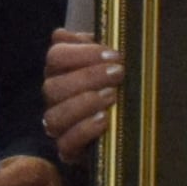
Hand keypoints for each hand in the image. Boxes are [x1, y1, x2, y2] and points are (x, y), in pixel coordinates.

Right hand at [42, 33, 119, 158]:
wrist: (133, 125)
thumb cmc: (120, 86)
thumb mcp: (110, 61)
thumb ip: (93, 44)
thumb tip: (66, 35)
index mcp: (60, 71)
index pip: (56, 56)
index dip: (83, 54)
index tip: (115, 55)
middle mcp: (53, 97)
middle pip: (53, 86)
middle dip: (88, 78)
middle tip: (118, 74)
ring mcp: (58, 125)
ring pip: (55, 115)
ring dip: (84, 103)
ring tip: (112, 96)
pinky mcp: (68, 151)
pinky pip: (65, 143)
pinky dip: (84, 130)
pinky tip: (105, 120)